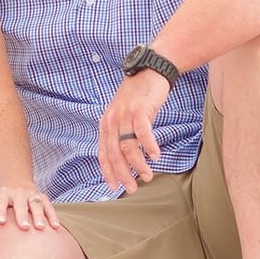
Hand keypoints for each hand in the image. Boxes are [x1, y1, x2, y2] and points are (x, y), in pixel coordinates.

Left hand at [0, 183, 58, 230]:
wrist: (18, 184)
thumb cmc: (0, 203)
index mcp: (2, 195)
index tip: (0, 222)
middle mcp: (17, 193)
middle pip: (19, 203)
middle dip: (22, 214)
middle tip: (23, 227)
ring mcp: (31, 195)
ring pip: (36, 203)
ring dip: (39, 215)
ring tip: (40, 228)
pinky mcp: (43, 197)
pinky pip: (49, 206)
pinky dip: (52, 215)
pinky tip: (55, 227)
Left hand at [97, 69, 169, 194]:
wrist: (150, 71)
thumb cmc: (139, 95)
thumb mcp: (123, 114)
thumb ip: (121, 132)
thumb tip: (126, 157)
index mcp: (106, 124)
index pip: (104, 153)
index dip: (108, 172)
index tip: (114, 187)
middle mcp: (112, 120)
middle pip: (115, 154)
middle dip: (123, 174)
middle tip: (132, 188)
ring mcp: (125, 115)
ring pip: (128, 146)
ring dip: (138, 164)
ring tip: (148, 176)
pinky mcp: (140, 110)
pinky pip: (143, 133)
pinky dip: (149, 146)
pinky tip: (155, 156)